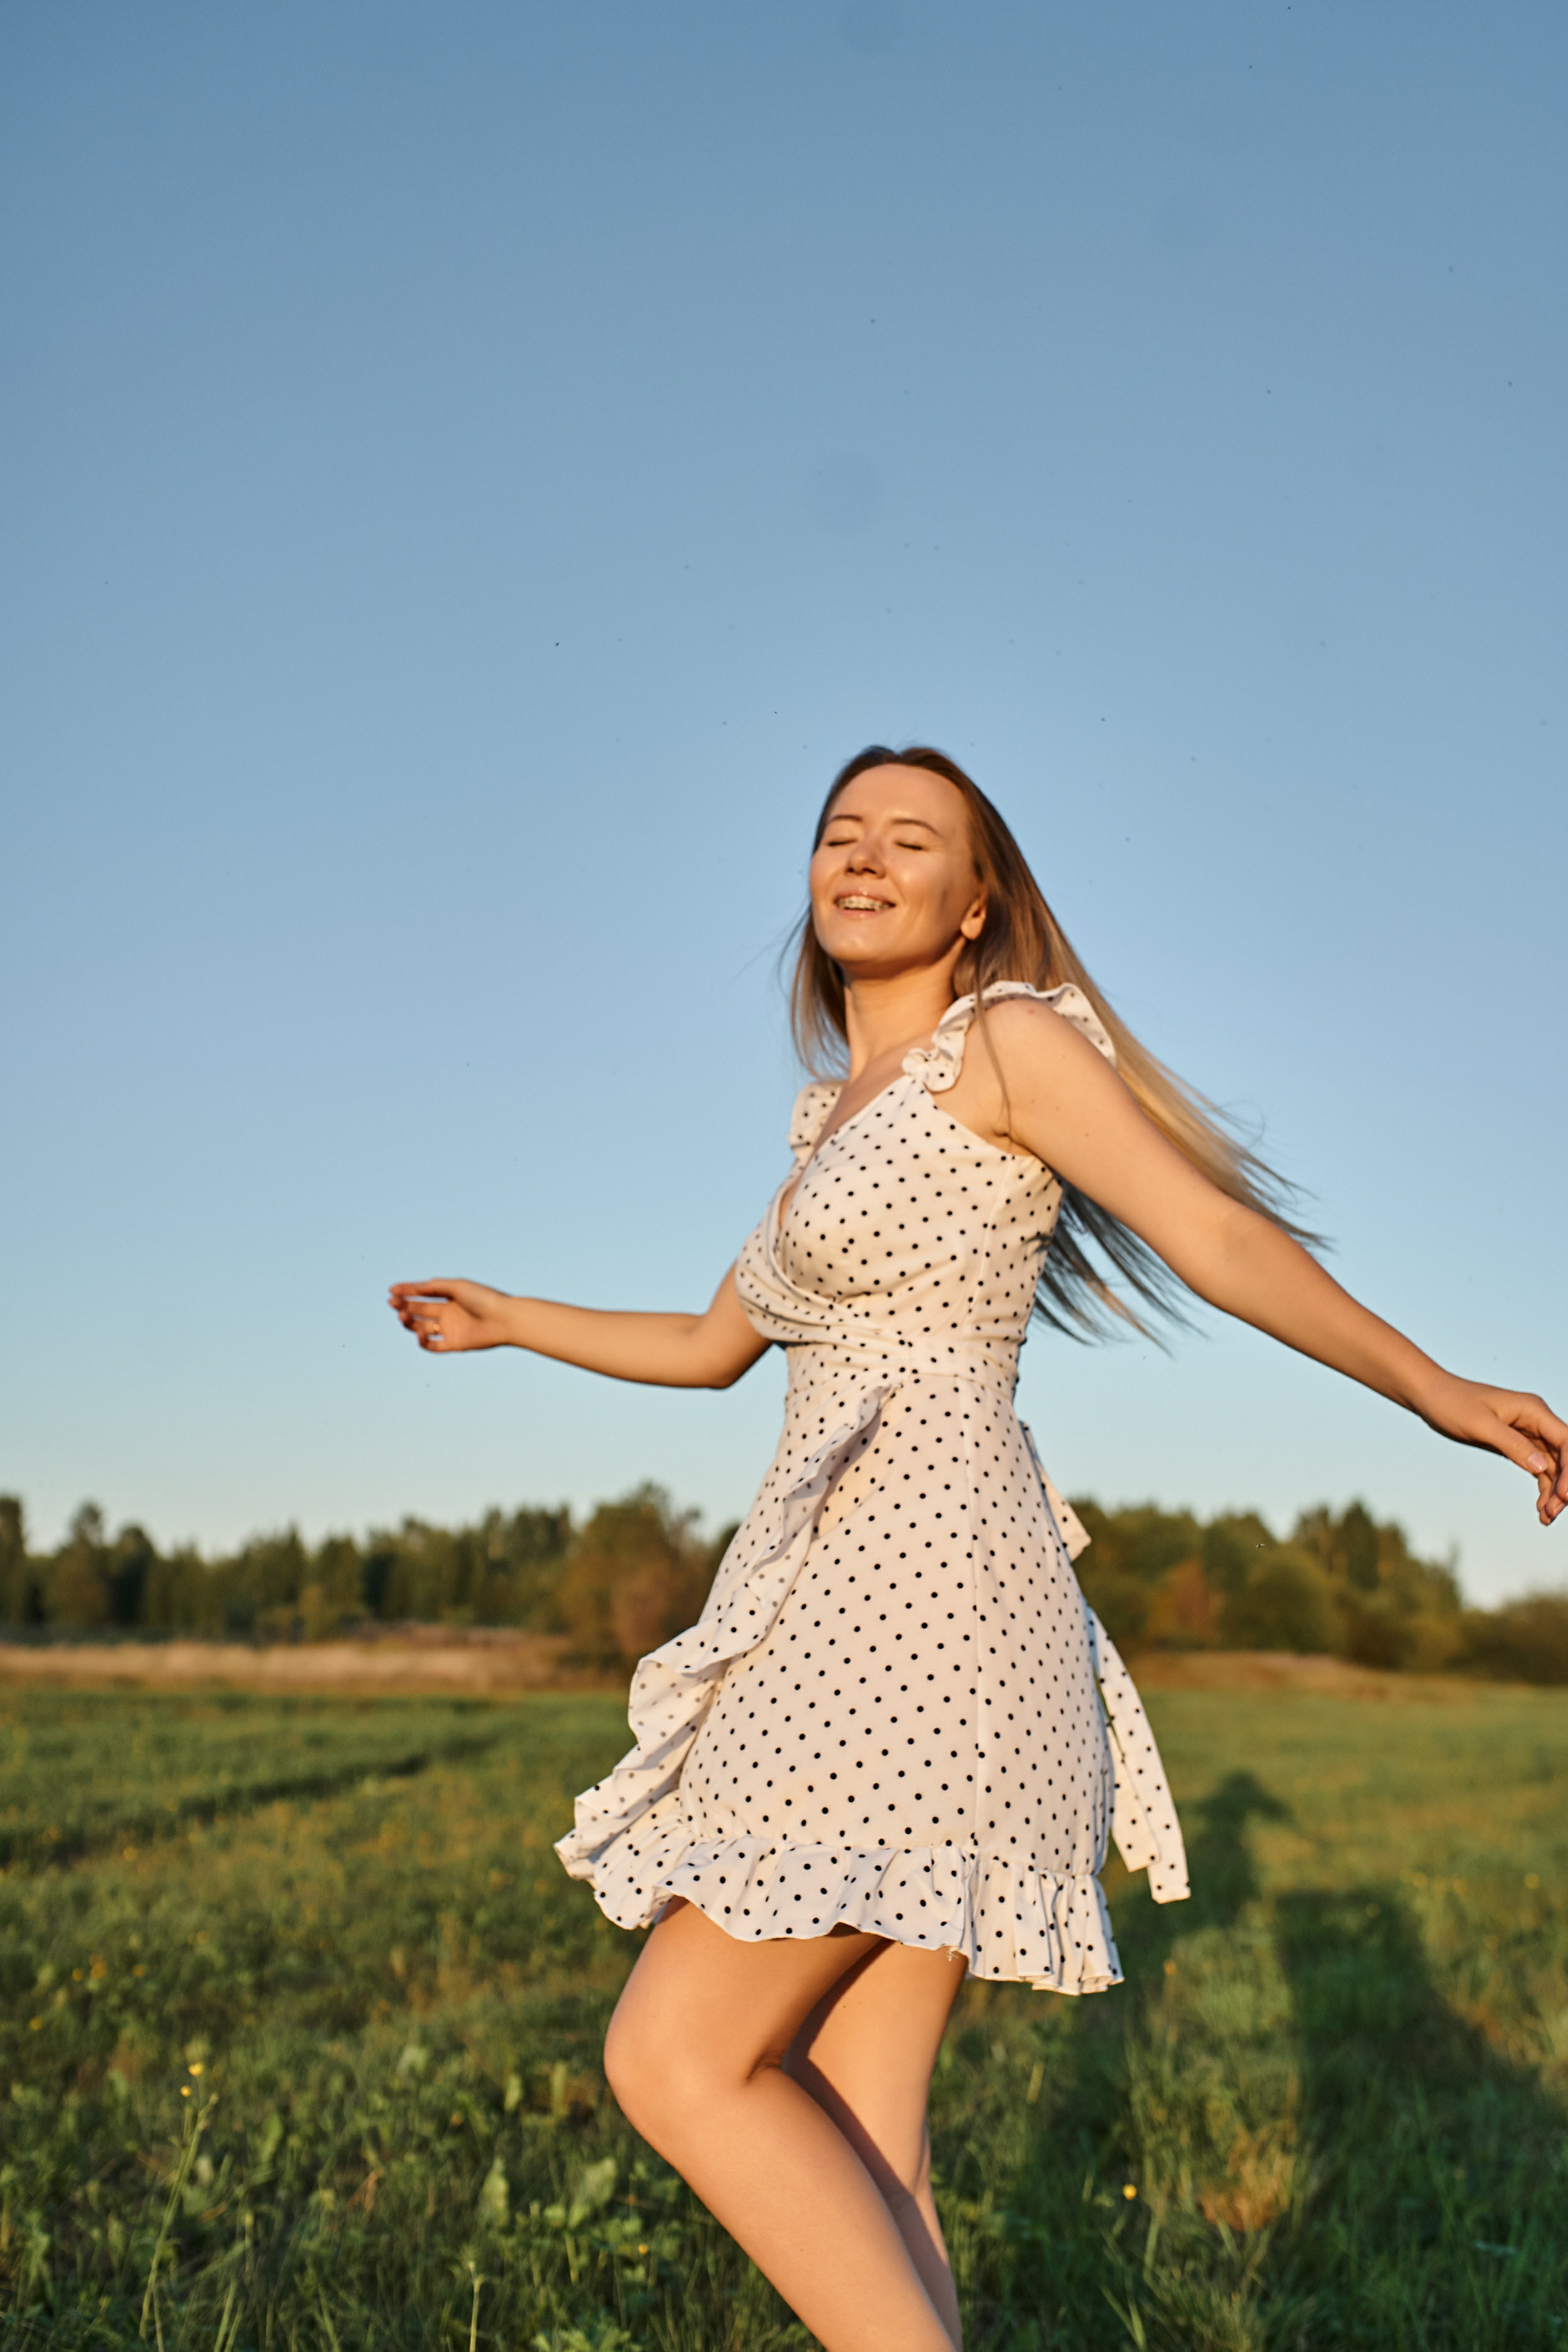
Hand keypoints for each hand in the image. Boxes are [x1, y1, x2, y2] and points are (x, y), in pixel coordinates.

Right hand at [388, 1278, 513, 1354]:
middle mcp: (448, 1312)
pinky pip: (433, 1346)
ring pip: (422, 1327)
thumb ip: (433, 1287)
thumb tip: (411, 1288)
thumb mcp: (456, 1287)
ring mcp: (450, 1328)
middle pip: (419, 1310)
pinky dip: (423, 1342)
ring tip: (402, 1316)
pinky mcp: (455, 1344)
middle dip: (404, 1306)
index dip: (406, 1292)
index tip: (391, 1291)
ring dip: (409, 1322)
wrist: (504, 1318)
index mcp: (449, 1296)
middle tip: (393, 1303)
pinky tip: (420, 1333)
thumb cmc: (482, 1298)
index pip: (422, 1294)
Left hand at [1414, 1374, 1567, 1526]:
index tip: (1563, 1497)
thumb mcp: (1480, 1426)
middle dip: (1562, 1486)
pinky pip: (1538, 1467)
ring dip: (1553, 1492)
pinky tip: (1539, 1509)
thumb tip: (1541, 1467)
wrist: (1431, 1396)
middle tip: (1551, 1514)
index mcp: (1533, 1410)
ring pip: (1553, 1466)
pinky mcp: (1517, 1443)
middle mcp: (1536, 1420)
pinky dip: (1542, 1487)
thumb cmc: (1453, 1404)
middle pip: (1564, 1457)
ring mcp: (1528, 1432)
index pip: (1566, 1443)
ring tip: (1544, 1518)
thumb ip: (1512, 1445)